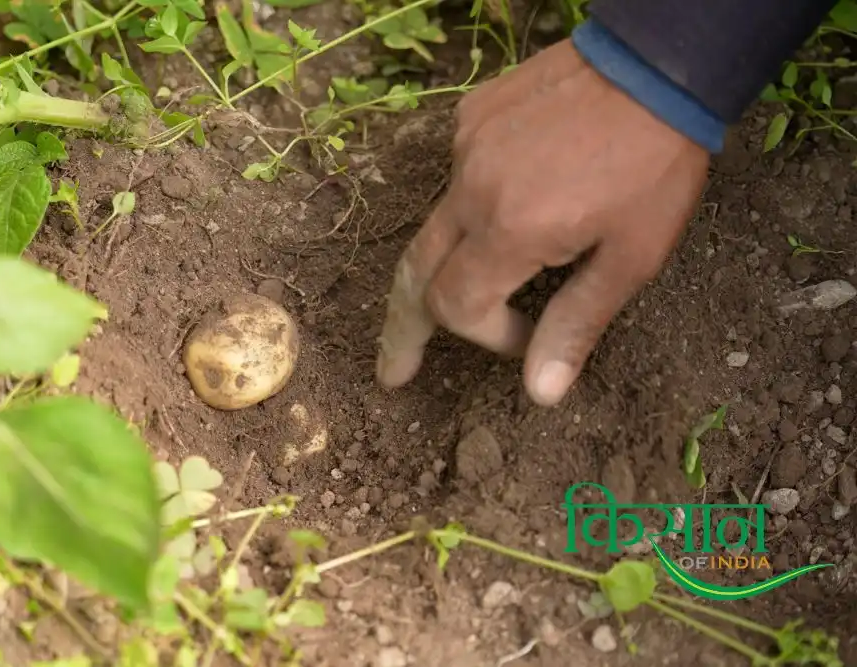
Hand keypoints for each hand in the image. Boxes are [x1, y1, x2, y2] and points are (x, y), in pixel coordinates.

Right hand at [375, 39, 709, 405]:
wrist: (656, 61)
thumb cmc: (655, 164)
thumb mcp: (632, 256)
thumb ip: (576, 323)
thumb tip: (540, 394)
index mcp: (510, 229)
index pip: (456, 306)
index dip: (484, 336)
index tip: (524, 339)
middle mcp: (471, 189)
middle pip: (415, 274)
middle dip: (402, 330)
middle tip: (394, 370)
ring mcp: (463, 148)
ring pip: (437, 225)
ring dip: (446, 265)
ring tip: (454, 290)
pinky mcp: (469, 117)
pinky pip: (455, 178)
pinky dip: (470, 206)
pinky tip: (508, 201)